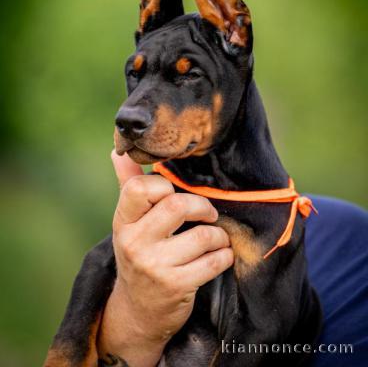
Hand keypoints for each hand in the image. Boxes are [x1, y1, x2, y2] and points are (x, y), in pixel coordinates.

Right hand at [98, 151, 233, 366]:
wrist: (138, 310)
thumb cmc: (139, 253)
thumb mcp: (129, 222)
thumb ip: (128, 185)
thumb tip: (117, 151)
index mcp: (123, 222)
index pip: (140, 188)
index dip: (165, 184)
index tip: (176, 193)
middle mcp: (134, 242)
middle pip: (177, 205)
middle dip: (202, 206)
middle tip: (208, 214)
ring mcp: (155, 266)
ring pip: (203, 235)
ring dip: (219, 235)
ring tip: (216, 238)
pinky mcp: (176, 286)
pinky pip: (215, 261)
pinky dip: (225, 254)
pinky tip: (220, 255)